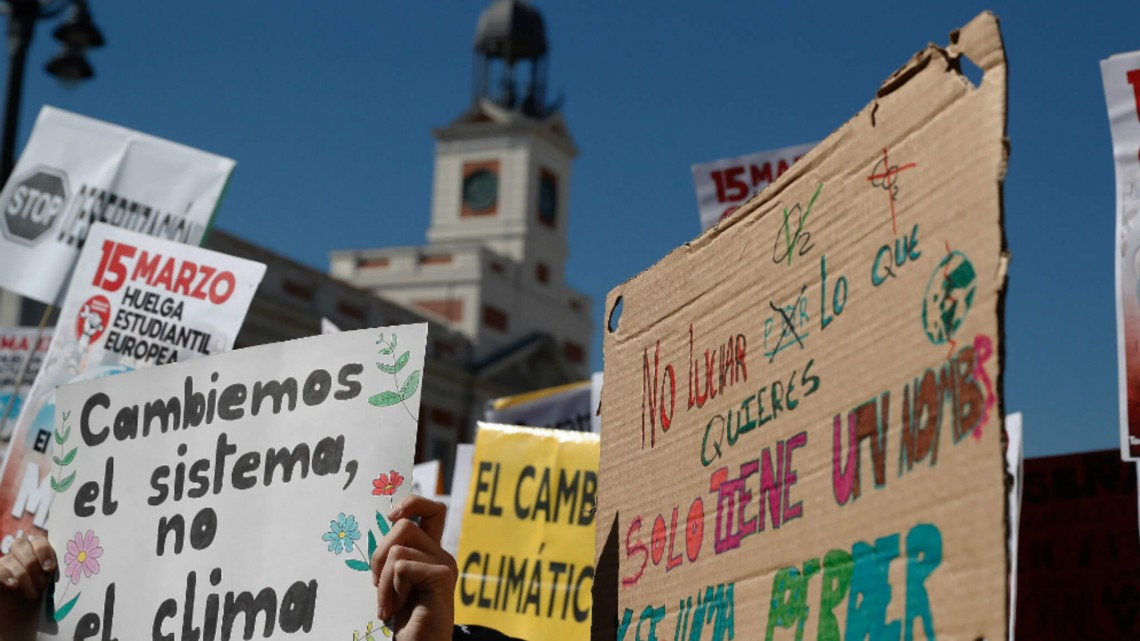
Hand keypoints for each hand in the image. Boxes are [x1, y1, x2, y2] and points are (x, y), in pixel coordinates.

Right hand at [0, 535, 56, 640]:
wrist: (26, 620)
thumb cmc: (45, 599)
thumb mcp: (55, 584)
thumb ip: (58, 571)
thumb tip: (76, 563)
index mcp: (36, 553)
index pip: (38, 540)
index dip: (44, 551)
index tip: (51, 568)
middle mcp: (18, 556)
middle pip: (21, 544)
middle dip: (32, 562)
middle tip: (44, 584)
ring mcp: (4, 566)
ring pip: (9, 560)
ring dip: (24, 578)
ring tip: (34, 595)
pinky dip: (5, 576)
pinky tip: (14, 585)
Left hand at [371, 496, 456, 640]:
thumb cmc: (402, 618)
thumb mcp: (392, 580)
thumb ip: (393, 555)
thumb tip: (381, 527)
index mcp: (430, 552)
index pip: (432, 509)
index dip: (412, 502)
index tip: (391, 517)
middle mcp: (441, 554)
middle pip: (404, 525)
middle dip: (379, 553)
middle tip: (376, 583)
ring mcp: (444, 564)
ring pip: (397, 549)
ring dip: (383, 580)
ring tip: (388, 603)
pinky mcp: (442, 576)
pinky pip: (401, 566)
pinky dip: (390, 590)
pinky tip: (397, 608)